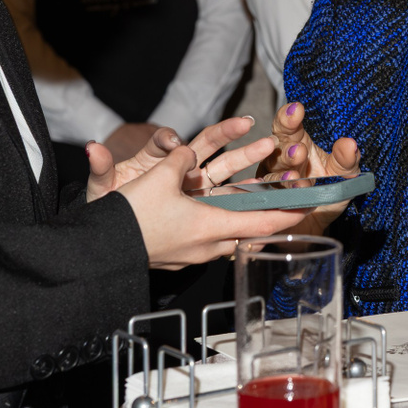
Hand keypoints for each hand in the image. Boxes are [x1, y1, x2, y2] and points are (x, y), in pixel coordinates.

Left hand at [87, 116, 263, 201]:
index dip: (171, 141)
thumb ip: (101, 169)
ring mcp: (197, 185)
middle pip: (206, 144)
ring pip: (226, 167)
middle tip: (247, 123)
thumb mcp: (104, 189)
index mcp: (155, 158)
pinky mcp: (207, 203)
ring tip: (272, 147)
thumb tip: (92, 148)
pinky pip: (231, 196)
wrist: (123, 229)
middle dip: (228, 133)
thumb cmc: (115, 204)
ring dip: (248, 156)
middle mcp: (180, 167)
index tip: (175, 145)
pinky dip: (250, 193)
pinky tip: (271, 190)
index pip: (165, 142)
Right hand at [114, 137, 298, 268]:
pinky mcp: (177, 257)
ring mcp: (192, 255)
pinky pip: (210, 241)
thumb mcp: (157, 177)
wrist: (96, 253)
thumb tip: (188, 150)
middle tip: (292, 206)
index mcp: (210, 226)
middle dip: (272, 218)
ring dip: (246, 223)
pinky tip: (220, 221)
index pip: (262, 223)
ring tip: (261, 212)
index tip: (311, 208)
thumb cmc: (129, 217)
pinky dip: (223, 229)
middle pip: (251, 233)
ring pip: (230, 238)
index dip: (290, 214)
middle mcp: (206, 245)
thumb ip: (180, 159)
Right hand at [264, 101, 361, 235]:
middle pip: (276, 149)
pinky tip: (288, 200)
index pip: (287, 127)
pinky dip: (279, 200)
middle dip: (288, 150)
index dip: (288, 117)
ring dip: (284, 178)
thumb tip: (350, 144)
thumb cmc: (328, 192)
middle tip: (299, 151)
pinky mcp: (267, 203)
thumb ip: (346, 160)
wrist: (318, 225)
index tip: (297, 109)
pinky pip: (269, 200)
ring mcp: (270, 182)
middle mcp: (279, 160)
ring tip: (295, 179)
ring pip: (272, 176)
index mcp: (295, 144)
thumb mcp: (344, 175)